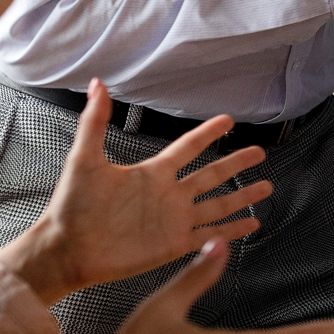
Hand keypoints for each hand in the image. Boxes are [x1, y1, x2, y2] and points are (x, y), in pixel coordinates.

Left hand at [0, 80, 271, 305]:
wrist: (67, 248)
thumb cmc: (71, 205)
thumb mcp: (85, 159)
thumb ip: (95, 122)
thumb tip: (98, 84)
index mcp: (152, 173)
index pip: (188, 148)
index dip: (208, 134)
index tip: (228, 121)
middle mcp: (168, 194)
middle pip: (212, 175)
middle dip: (236, 163)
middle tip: (259, 153)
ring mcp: (174, 220)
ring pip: (218, 204)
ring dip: (242, 197)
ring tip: (266, 187)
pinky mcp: (174, 245)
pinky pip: (210, 235)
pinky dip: (232, 231)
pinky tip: (251, 225)